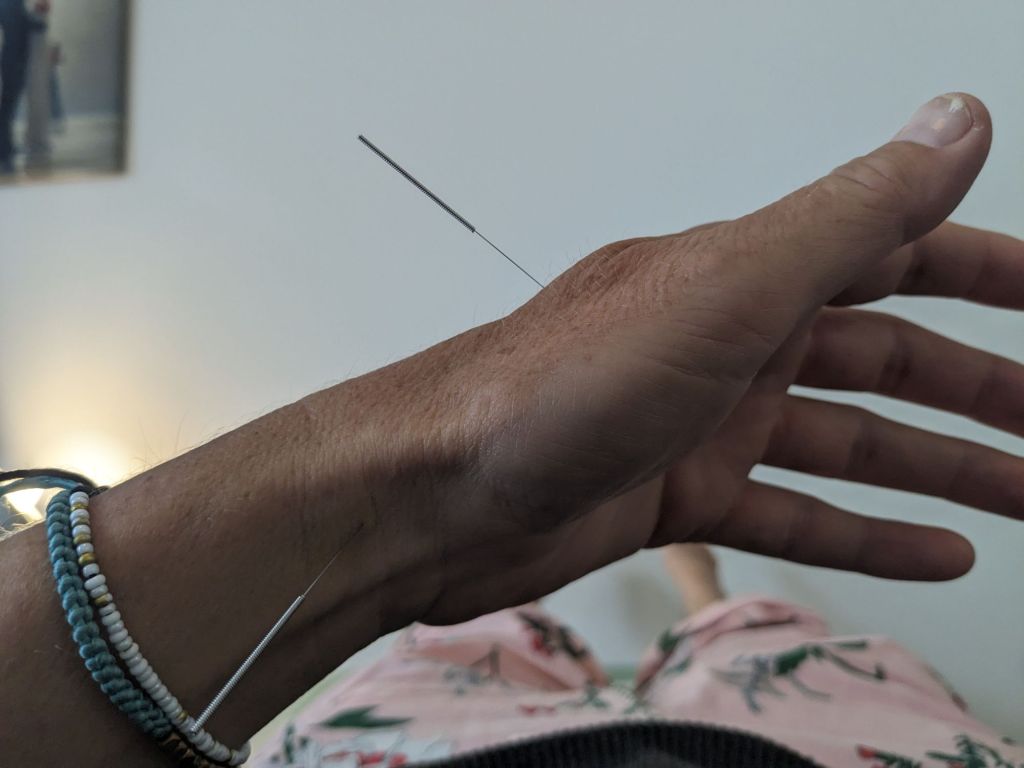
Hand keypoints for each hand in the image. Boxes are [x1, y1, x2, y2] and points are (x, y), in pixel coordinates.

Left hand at [397, 93, 1023, 622]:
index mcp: (746, 276)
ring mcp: (705, 422)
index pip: (897, 252)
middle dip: (980, 392)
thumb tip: (956, 124)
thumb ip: (846, 214)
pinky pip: (793, 511)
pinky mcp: (676, 494)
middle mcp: (730, 342)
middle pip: (886, 362)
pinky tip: (928, 551)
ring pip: (849, 444)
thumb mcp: (726, 288)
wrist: (439, 493)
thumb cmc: (556, 387)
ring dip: (940, 471)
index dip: (987, 274)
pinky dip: (863, 531)